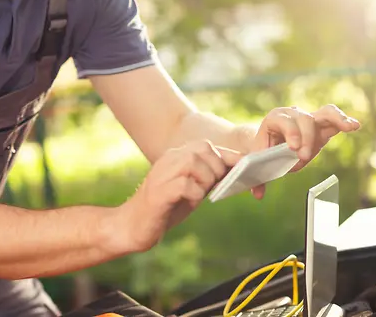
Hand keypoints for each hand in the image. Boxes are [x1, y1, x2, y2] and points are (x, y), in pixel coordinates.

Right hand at [119, 140, 241, 251]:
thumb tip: (237, 172)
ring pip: (194, 162)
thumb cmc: (165, 208)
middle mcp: (168, 160)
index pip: (209, 147)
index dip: (230, 157)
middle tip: (214, 188)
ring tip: (200, 196)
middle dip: (218, 169)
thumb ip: (209, 179)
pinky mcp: (158, 193)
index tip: (245, 169)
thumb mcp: (191, 190)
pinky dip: (195, 195)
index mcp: (177, 156)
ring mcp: (162, 174)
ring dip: (206, 181)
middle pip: (204, 149)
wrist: (131, 227)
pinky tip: (190, 203)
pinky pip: (185, 185)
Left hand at [249, 104, 359, 198]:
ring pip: (325, 113)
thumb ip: (259, 177)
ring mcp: (310, 118)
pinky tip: (355, 126)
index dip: (290, 132)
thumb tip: (257, 195)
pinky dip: (345, 122)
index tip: (293, 148)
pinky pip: (334, 119)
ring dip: (337, 120)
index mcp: (275, 119)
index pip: (284, 121)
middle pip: (304, 118)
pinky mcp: (322, 125)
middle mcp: (294, 114)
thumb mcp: (259, 161)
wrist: (271, 140)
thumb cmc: (266, 149)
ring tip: (349, 127)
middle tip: (304, 157)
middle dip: (307, 137)